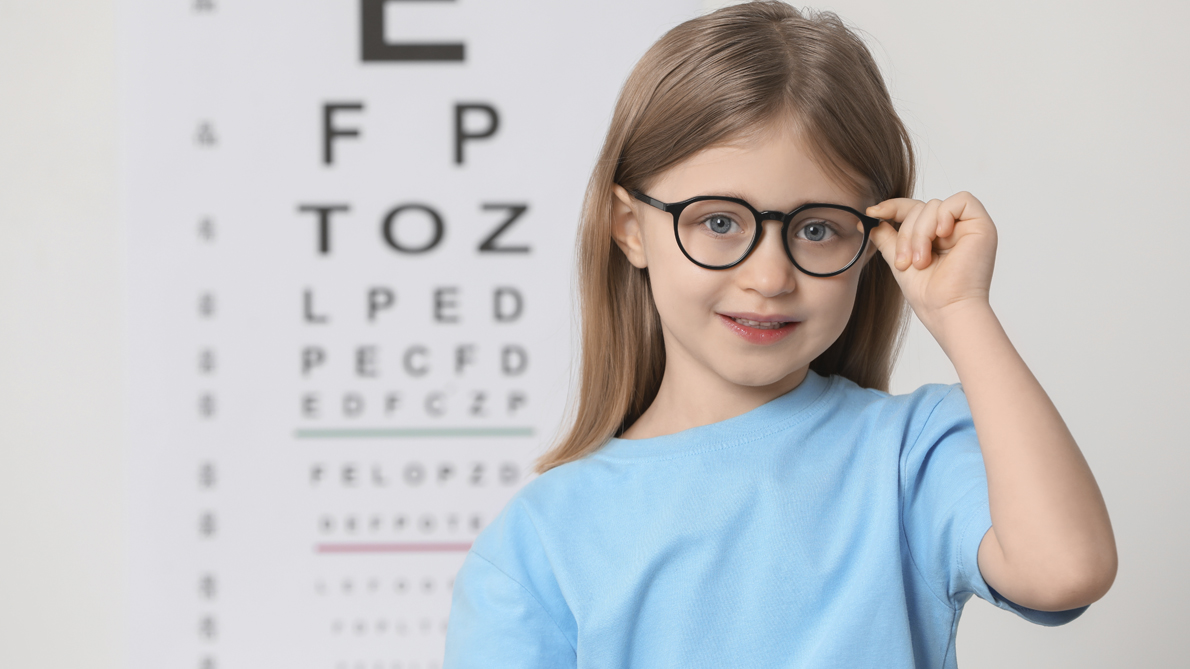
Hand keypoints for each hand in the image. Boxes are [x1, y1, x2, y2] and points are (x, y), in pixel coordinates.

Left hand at [867, 192, 997, 335]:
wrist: (947, 310)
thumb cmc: (928, 294)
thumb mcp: (900, 260)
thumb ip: (888, 238)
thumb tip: (869, 220)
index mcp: (936, 236)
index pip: (913, 209)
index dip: (892, 207)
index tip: (872, 213)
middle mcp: (953, 229)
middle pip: (921, 207)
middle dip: (907, 233)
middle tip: (906, 262)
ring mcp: (968, 227)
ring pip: (935, 205)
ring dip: (921, 233)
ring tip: (922, 261)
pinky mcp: (982, 225)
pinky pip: (963, 200)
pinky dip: (945, 215)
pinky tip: (942, 235)